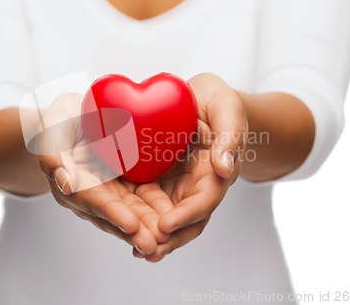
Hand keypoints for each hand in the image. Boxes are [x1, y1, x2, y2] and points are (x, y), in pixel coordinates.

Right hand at [35, 93, 169, 254]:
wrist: (75, 116)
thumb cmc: (61, 121)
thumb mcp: (52, 129)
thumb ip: (53, 155)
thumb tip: (66, 182)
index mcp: (72, 184)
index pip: (93, 200)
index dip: (111, 212)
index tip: (130, 224)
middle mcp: (93, 194)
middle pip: (115, 213)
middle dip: (135, 230)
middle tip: (154, 244)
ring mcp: (111, 191)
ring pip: (132, 210)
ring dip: (148, 226)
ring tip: (166, 239)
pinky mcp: (127, 183)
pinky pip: (144, 197)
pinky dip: (157, 208)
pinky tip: (175, 217)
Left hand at [134, 73, 248, 261]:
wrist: (199, 98)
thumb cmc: (217, 101)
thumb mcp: (227, 109)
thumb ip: (229, 136)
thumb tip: (225, 168)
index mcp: (216, 173)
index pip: (204, 201)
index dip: (186, 215)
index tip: (166, 225)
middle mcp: (196, 186)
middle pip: (185, 220)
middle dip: (168, 238)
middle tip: (146, 251)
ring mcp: (175, 185)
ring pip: (164, 216)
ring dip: (151, 234)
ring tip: (135, 248)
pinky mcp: (157, 178)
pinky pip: (146, 200)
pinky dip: (136, 214)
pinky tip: (120, 224)